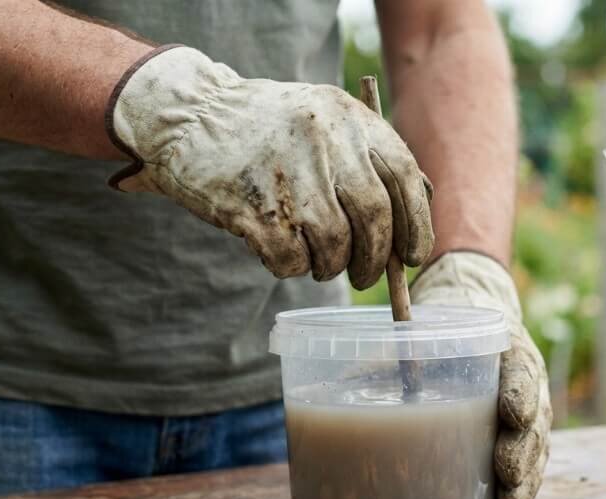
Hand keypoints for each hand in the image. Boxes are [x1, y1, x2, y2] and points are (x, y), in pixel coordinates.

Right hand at [107, 46, 432, 286]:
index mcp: (348, 116)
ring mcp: (286, 172)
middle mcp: (322, 139)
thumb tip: (409, 232)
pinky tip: (282, 254)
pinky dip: (293, 267)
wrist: (188, 116)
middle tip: (366, 277)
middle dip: (376, 259)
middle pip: (374, 217)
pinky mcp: (251, 206)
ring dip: (332, 265)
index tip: (413, 256)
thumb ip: (367, 163)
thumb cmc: (268, 132)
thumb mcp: (324, 123)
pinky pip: (291, 259)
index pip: (403, 177)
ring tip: (319, 261)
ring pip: (335, 244)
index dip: (417, 224)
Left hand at [410, 252, 550, 498]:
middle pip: (534, 420)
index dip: (520, 393)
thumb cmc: (438, 326)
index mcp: (507, 350)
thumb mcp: (416, 328)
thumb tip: (335, 382)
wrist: (468, 313)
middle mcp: (525, 384)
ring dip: (523, 483)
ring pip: (535, 450)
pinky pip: (528, 468)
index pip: (522, 370)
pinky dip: (518, 494)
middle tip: (505, 473)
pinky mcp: (520, 440)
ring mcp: (528, 414)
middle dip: (522, 451)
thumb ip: (387, 355)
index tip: (511, 413)